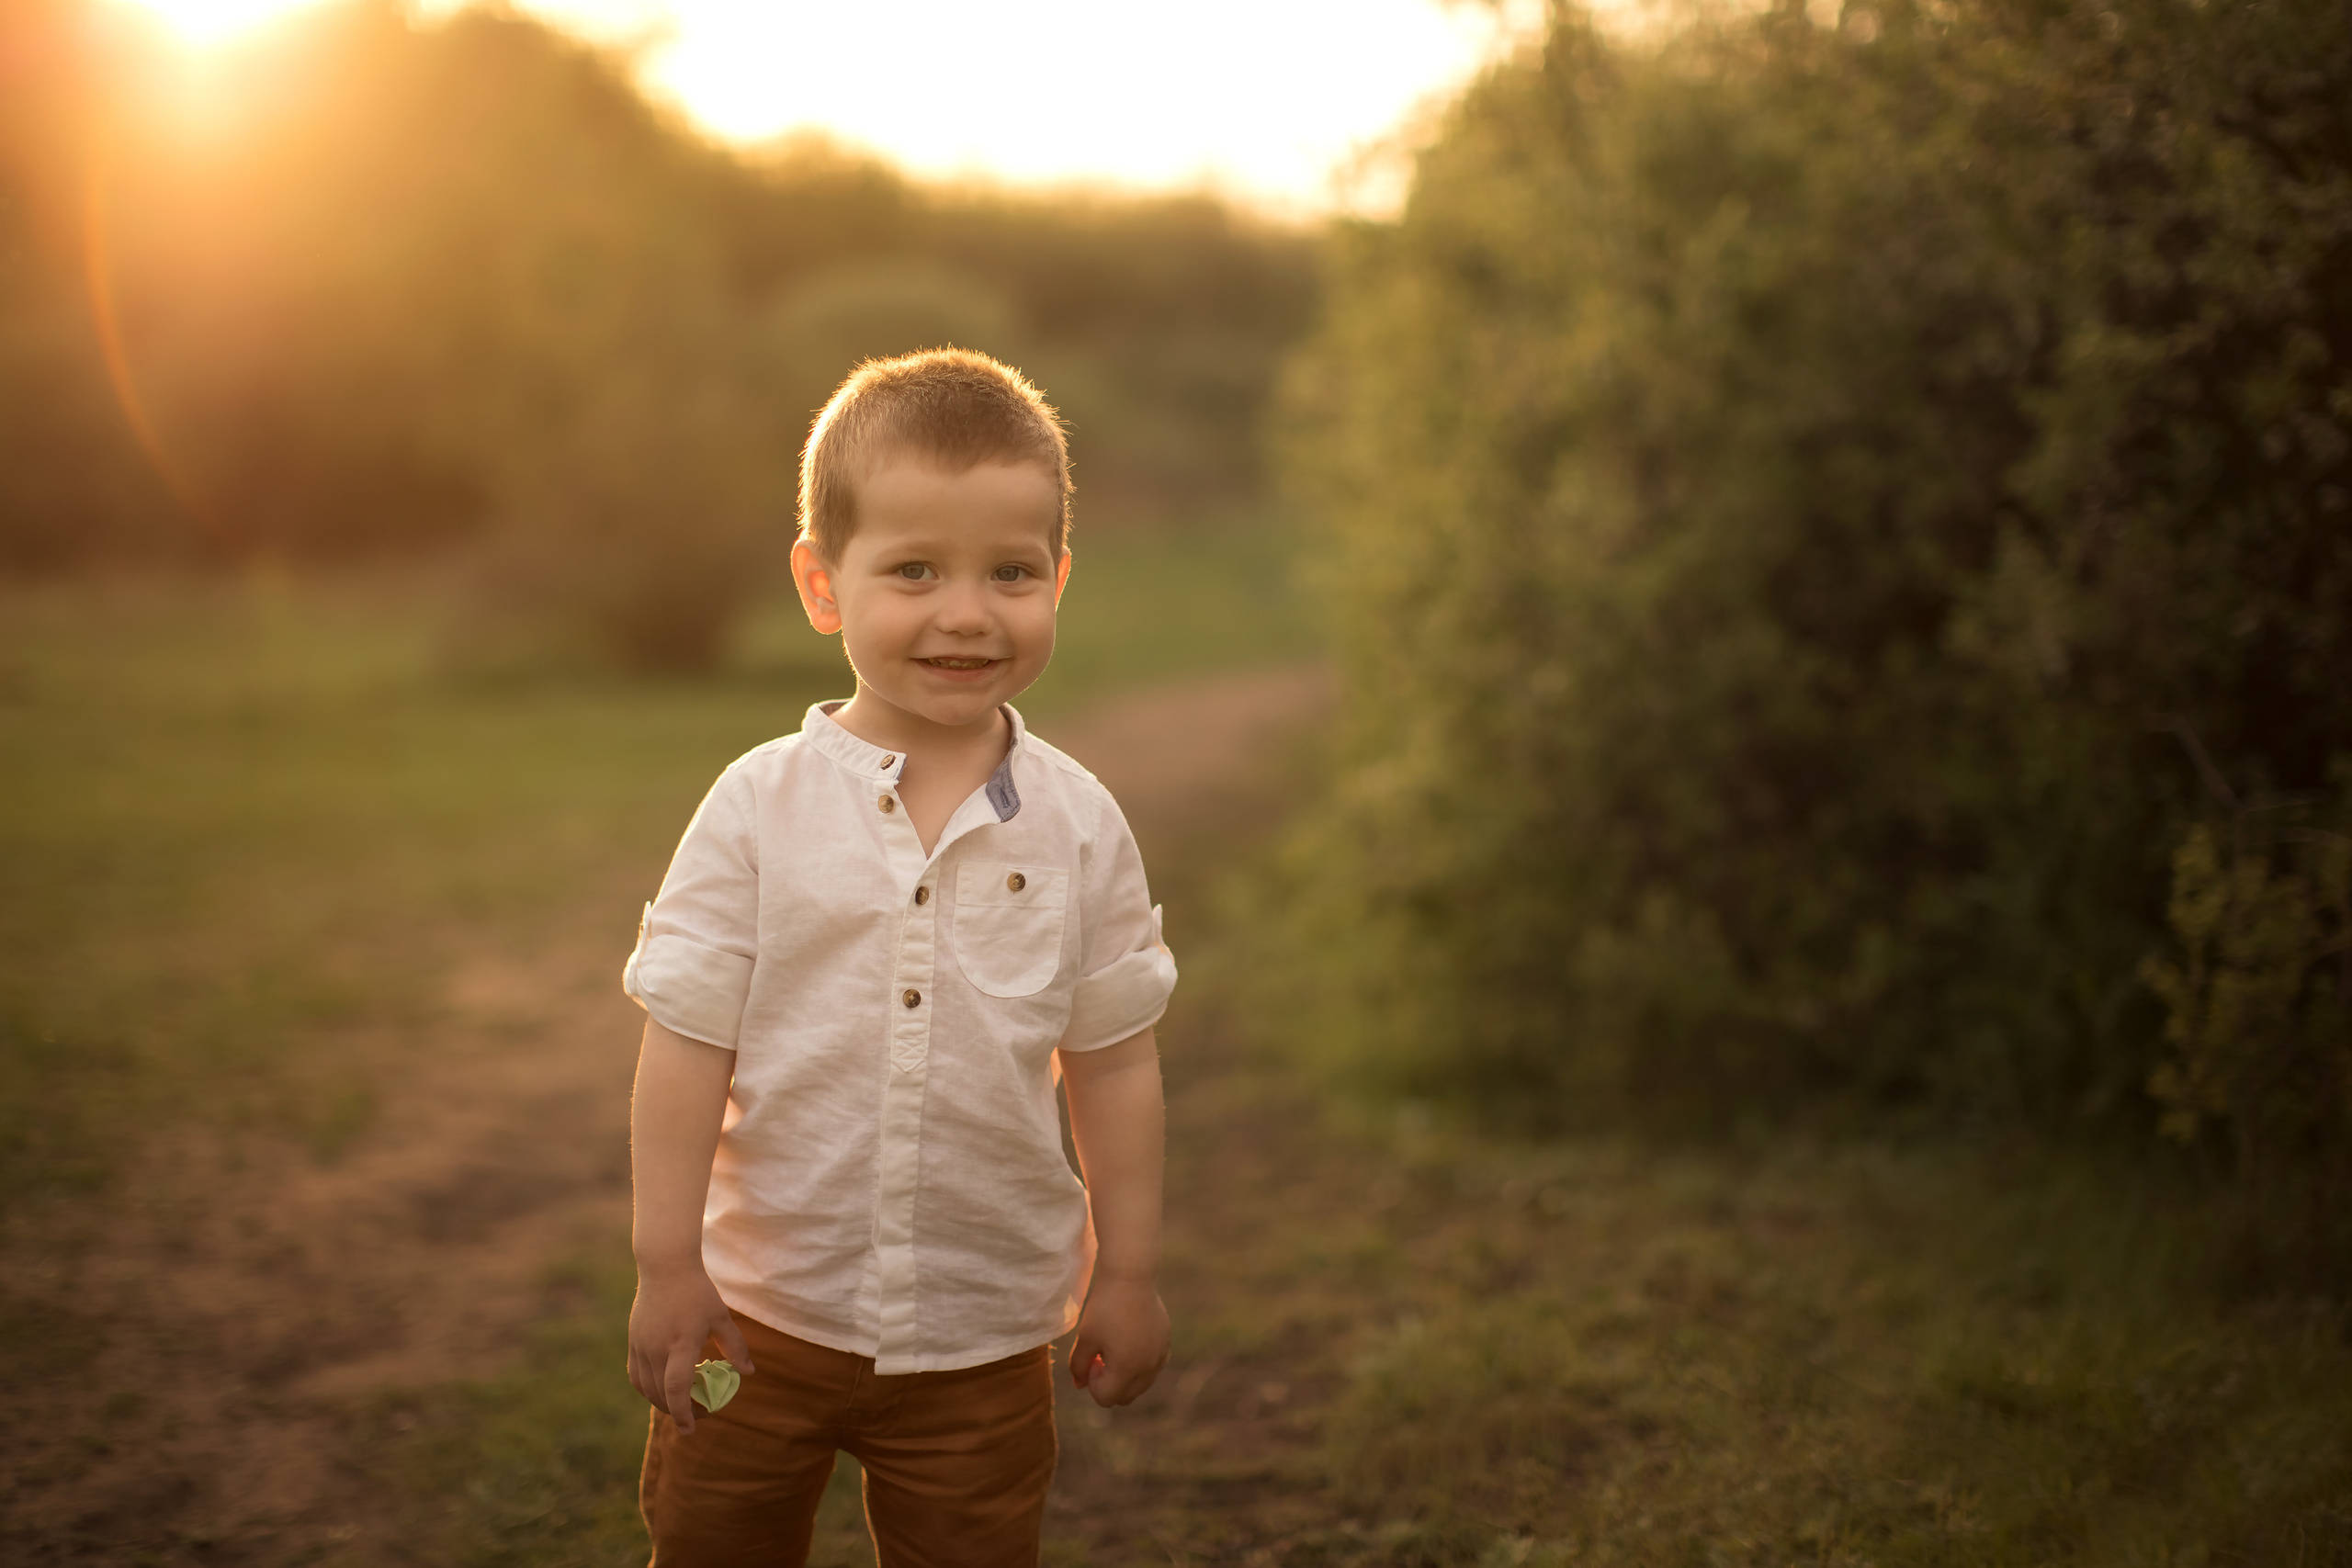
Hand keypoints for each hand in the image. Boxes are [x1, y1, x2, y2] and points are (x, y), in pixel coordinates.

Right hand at [627, 1260, 753, 1434]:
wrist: (665, 1267)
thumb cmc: (698, 1292)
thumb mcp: (721, 1318)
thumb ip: (735, 1347)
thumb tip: (748, 1373)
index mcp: (681, 1344)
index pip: (677, 1389)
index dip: (683, 1413)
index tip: (691, 1430)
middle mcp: (656, 1349)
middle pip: (661, 1395)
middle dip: (677, 1412)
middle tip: (696, 1416)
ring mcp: (641, 1346)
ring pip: (646, 1389)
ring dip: (662, 1403)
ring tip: (680, 1404)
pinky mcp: (633, 1342)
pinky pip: (636, 1376)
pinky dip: (648, 1389)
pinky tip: (661, 1389)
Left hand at [1069, 1276, 1169, 1407]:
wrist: (1131, 1278)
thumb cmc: (1105, 1307)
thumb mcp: (1086, 1337)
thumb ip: (1078, 1366)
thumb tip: (1079, 1385)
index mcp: (1127, 1369)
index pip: (1106, 1398)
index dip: (1093, 1382)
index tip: (1091, 1358)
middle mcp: (1148, 1368)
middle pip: (1125, 1397)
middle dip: (1109, 1384)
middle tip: (1100, 1356)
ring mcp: (1160, 1357)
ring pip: (1141, 1385)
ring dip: (1125, 1377)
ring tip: (1114, 1348)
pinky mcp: (1166, 1345)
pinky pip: (1152, 1369)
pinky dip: (1139, 1365)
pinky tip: (1128, 1341)